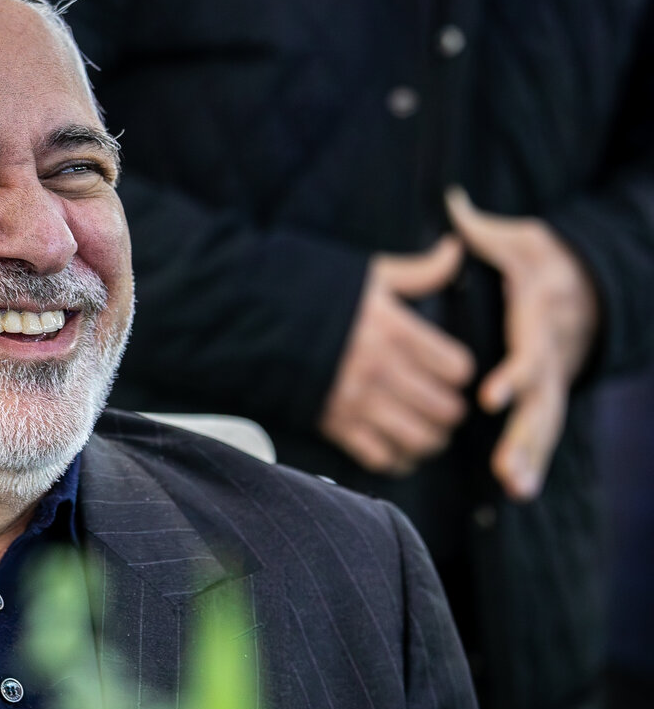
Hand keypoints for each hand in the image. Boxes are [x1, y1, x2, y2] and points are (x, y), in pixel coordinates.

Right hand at [320, 237, 475, 475]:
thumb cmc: (310, 292)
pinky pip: (381, 457)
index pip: (457, 367)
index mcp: (395, 329)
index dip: (458, 372)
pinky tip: (396, 447)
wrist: (249, 317)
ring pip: (420, 439)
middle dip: (449, 410)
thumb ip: (417, 271)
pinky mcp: (333, 423)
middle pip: (445, 409)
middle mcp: (382, 368)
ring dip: (429, 438)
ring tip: (425, 430)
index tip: (448, 371)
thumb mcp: (368, 275)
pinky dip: (395, 458)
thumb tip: (456, 250)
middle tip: (442, 405)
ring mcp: (358, 400)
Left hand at [446, 187, 597, 500]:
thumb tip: (454, 203)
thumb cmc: (533, 261)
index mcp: (537, 322)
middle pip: (540, 403)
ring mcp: (552, 380)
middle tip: (505, 471)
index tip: (489, 397)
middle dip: (525, 438)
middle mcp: (549, 357)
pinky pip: (541, 432)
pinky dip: (534, 461)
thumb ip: (482, 231)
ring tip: (514, 489)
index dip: (512, 375)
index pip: (526, 353)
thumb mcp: (514, 240)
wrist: (575, 281)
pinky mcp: (546, 395)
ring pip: (544, 424)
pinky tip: (519, 490)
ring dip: (530, 458)